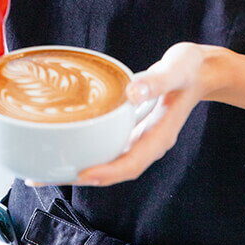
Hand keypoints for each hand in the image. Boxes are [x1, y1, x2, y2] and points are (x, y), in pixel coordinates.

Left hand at [26, 42, 230, 188]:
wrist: (202, 70)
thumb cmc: (190, 69)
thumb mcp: (176, 70)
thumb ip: (157, 81)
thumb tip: (133, 92)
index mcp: (159, 137)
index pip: (130, 164)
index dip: (106, 172)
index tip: (82, 174)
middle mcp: (146, 143)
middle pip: (112, 169)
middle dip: (78, 175)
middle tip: (42, 174)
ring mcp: (138, 137)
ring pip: (106, 158)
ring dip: (77, 164)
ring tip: (42, 165)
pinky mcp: (131, 127)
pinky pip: (106, 142)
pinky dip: (85, 144)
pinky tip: (65, 138)